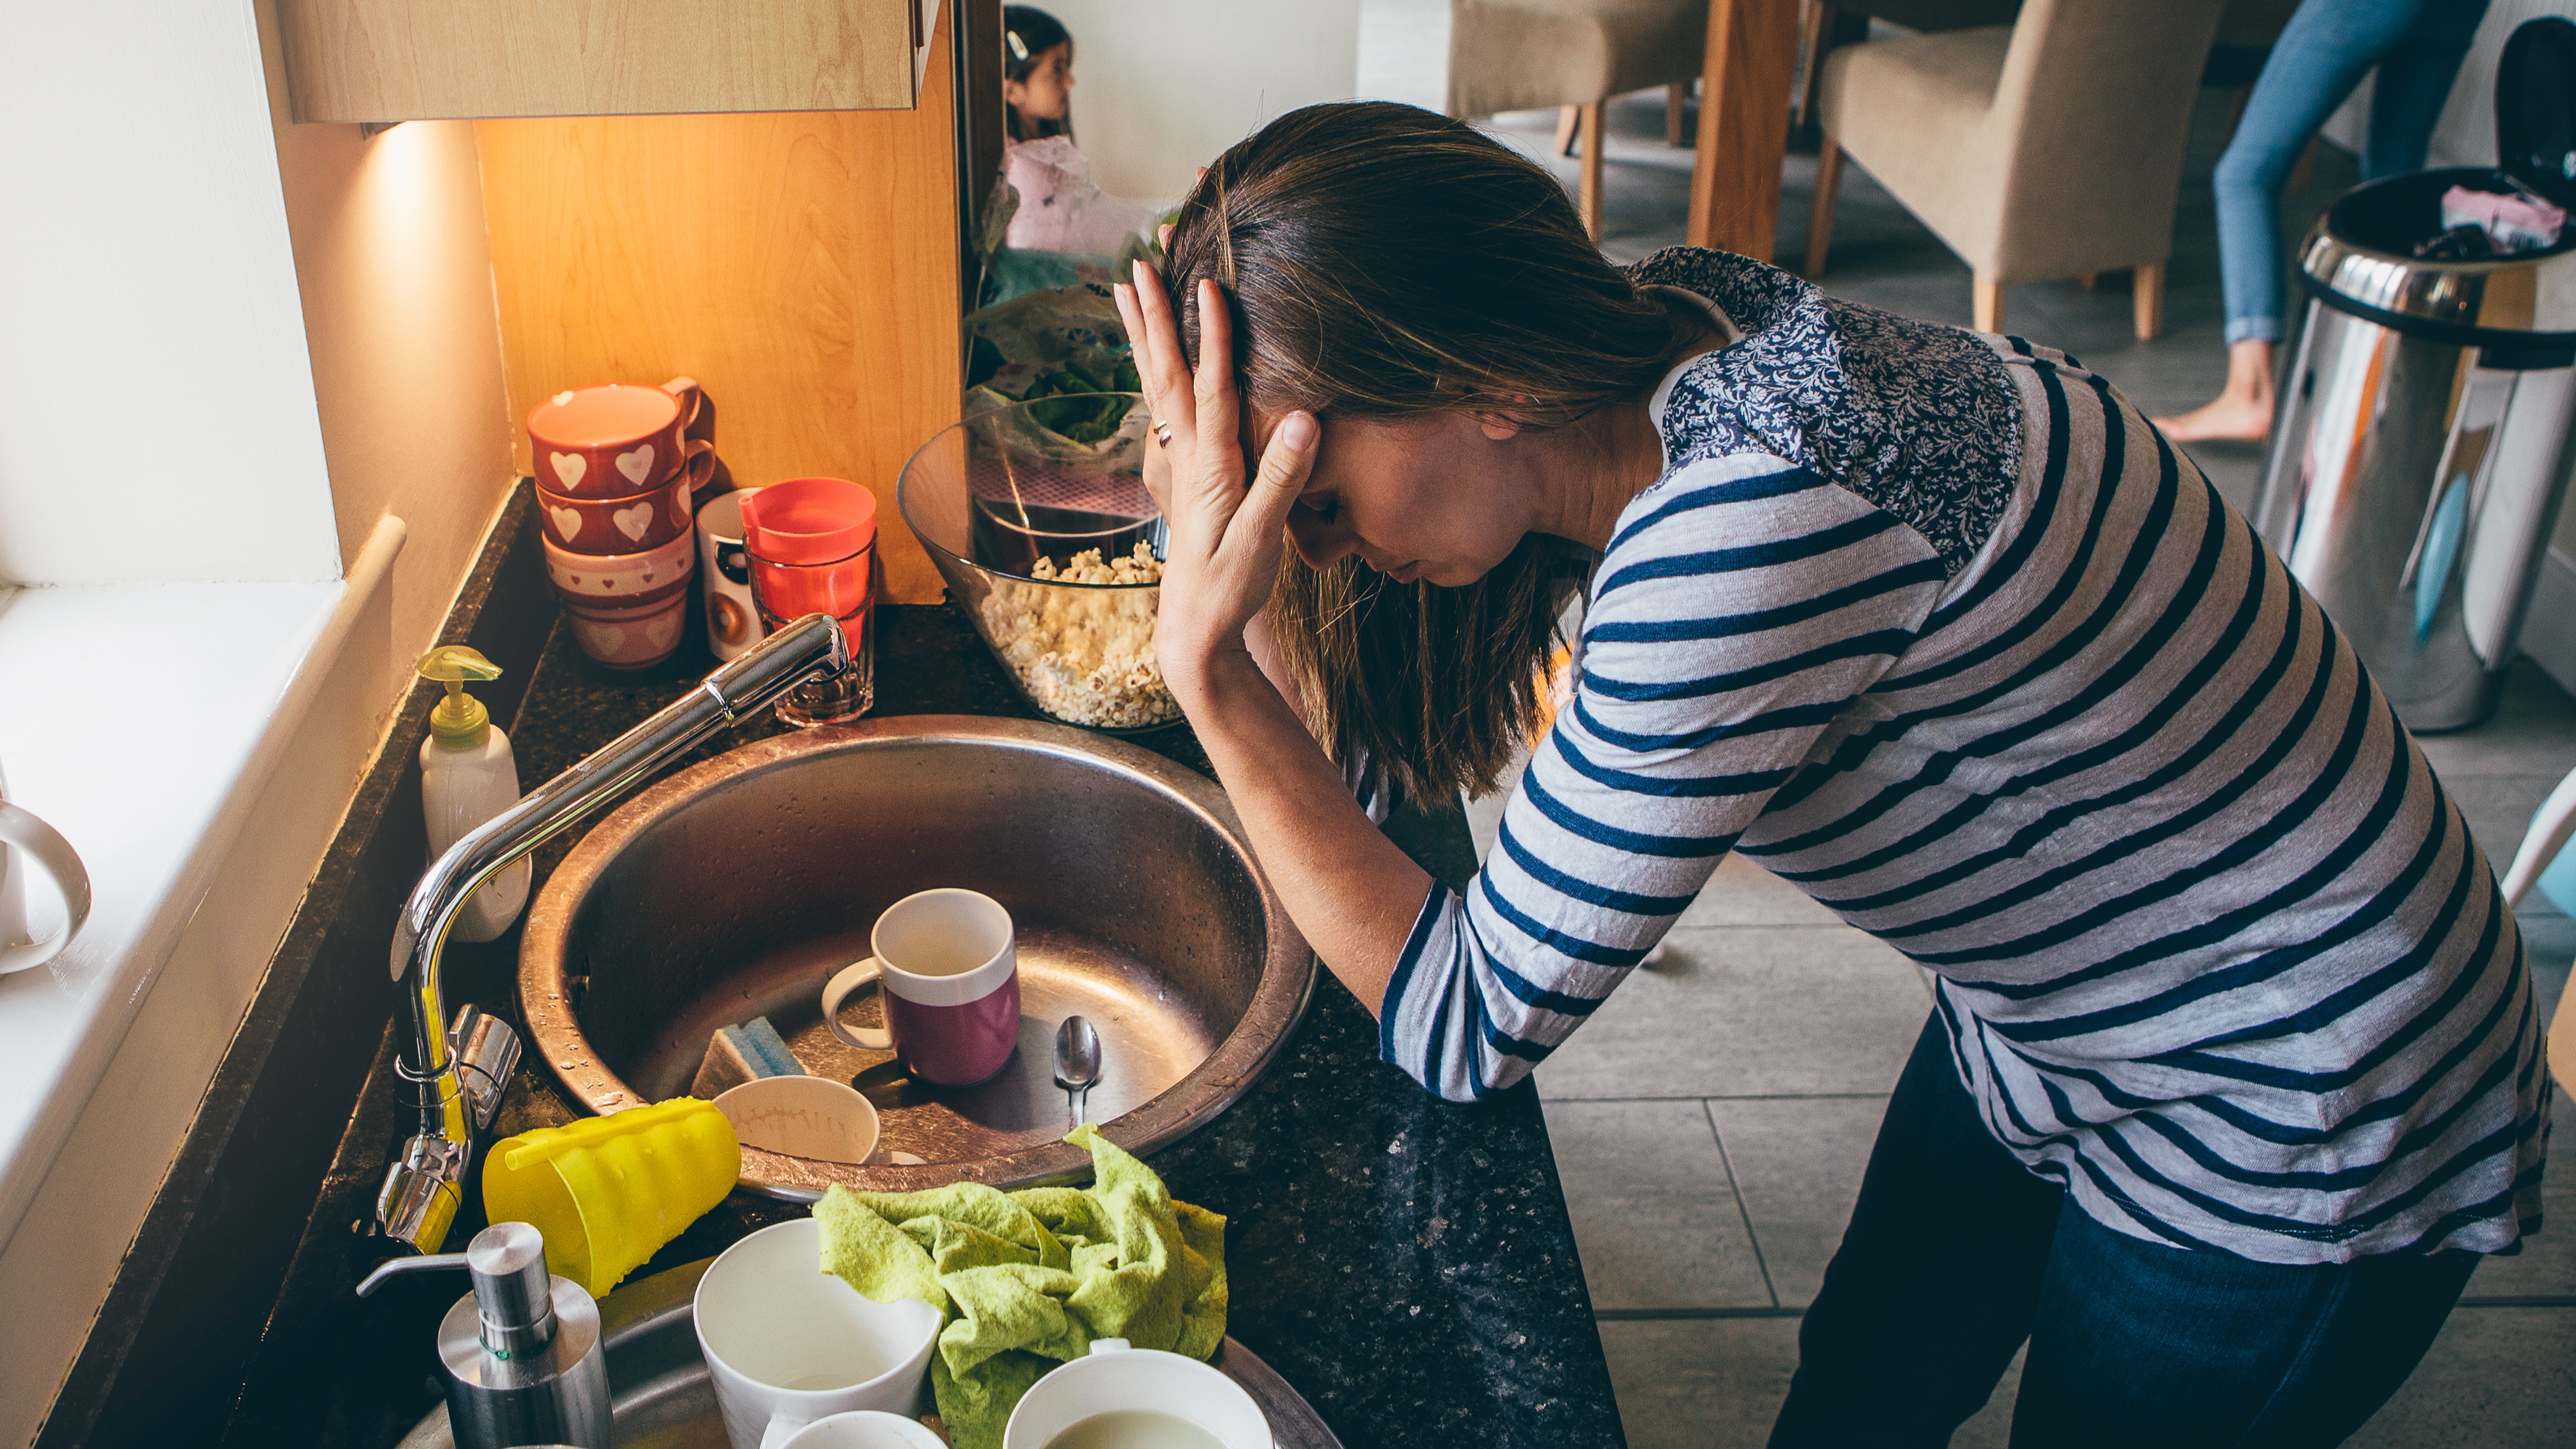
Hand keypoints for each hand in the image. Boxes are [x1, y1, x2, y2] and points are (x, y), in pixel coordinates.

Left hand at [1113, 261, 1318, 699]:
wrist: (1196, 629)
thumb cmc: (1231, 587)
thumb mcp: (1263, 538)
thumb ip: (1283, 478)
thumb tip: (1306, 417)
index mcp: (1210, 464)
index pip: (1210, 387)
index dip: (1211, 335)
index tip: (1207, 285)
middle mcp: (1188, 454)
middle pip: (1165, 372)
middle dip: (1155, 315)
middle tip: (1139, 263)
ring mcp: (1181, 462)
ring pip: (1156, 384)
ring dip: (1143, 334)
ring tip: (1127, 290)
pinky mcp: (1184, 473)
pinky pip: (1163, 407)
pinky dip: (1154, 370)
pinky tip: (1149, 356)